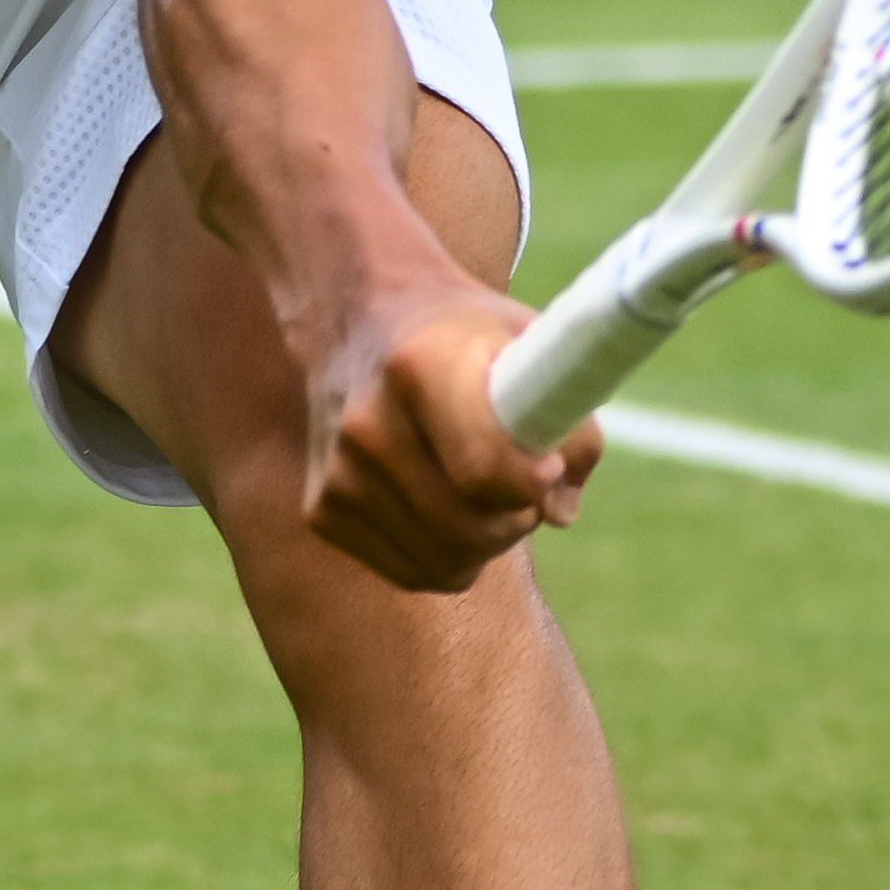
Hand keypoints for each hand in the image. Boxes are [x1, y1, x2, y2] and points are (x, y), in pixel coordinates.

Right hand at [305, 280, 598, 594]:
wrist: (361, 318)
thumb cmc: (463, 335)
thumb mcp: (527, 345)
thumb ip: (567, 423)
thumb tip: (560, 510)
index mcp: (419, 366)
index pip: (483, 469)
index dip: (531, 482)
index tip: (549, 467)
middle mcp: (365, 423)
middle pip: (468, 528)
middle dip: (516, 520)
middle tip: (527, 490)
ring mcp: (337, 473)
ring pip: (444, 562)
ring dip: (485, 543)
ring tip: (488, 495)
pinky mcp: (322, 510)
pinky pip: (412, 571)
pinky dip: (446, 556)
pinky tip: (446, 506)